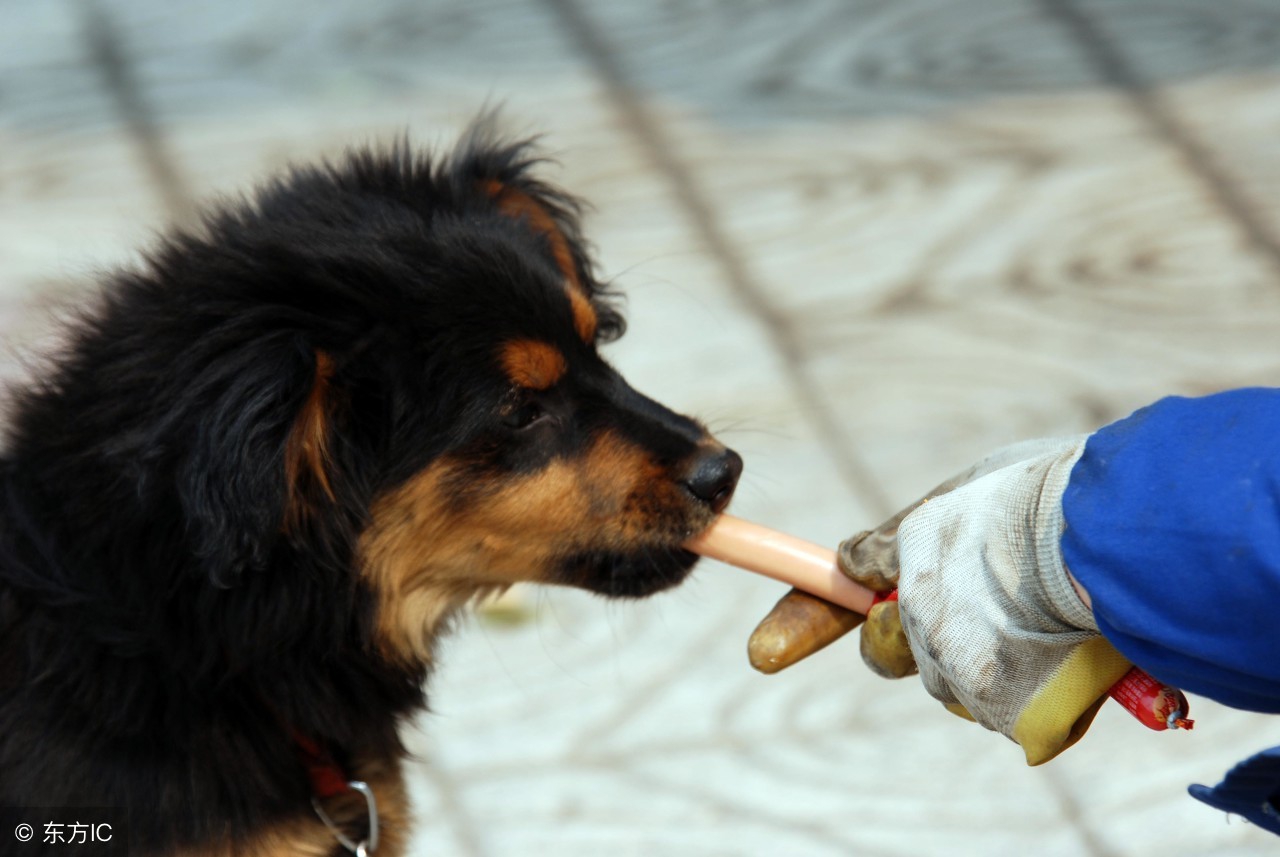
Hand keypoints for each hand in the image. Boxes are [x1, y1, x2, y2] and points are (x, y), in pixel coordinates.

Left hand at [747, 438, 1132, 764]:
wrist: (1101, 533)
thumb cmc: (1049, 497)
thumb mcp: (969, 494)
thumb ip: (910, 533)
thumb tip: (853, 562)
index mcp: (908, 547)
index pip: (837, 592)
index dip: (800, 623)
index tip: (761, 653)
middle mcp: (913, 609)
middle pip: (887, 649)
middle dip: (910, 638)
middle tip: (963, 612)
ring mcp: (947, 658)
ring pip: (945, 679)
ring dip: (976, 662)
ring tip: (1036, 619)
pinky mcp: (988, 701)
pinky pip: (997, 709)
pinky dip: (1027, 691)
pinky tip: (1059, 651)